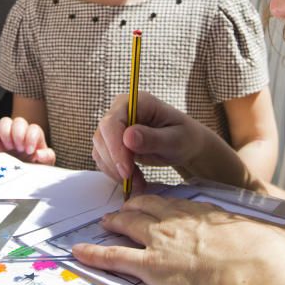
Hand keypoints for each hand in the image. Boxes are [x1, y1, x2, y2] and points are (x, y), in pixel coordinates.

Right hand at [0, 116, 55, 164]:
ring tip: (8, 148)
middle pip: (19, 121)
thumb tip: (39, 153)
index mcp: (35, 137)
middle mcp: (21, 134)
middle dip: (18, 134)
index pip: (34, 128)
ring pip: (4, 122)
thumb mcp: (46, 164)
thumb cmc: (37, 169)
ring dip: (6, 134)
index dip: (31, 137)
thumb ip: (48, 157)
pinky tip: (0, 153)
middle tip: (19, 148)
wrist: (23, 179)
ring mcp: (7, 138)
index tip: (29, 151)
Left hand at [73, 195, 284, 284]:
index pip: (183, 202)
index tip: (161, 198)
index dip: (169, 201)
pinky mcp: (150, 266)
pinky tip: (80, 252)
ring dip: (114, 223)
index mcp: (211, 214)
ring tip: (103, 221)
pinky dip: (95, 254)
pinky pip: (114, 258)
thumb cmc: (273, 259)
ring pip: (129, 226)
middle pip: (150, 207)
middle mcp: (182, 221)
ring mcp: (163, 241)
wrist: (255, 275)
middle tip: (124, 206)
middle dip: (135, 206)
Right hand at [91, 91, 241, 192]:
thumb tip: (128, 137)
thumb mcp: (175, 139)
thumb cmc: (185, 137)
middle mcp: (121, 110)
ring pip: (100, 149)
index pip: (113, 121)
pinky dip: (115, 172)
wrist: (185, 144)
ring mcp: (115, 126)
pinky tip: (134, 180)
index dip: (115, 147)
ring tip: (139, 183)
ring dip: (115, 170)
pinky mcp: (113, 142)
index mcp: (137, 102)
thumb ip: (153, 138)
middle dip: (114, 162)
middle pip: (102, 136)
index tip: (126, 171)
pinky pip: (104, 158)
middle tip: (132, 181)